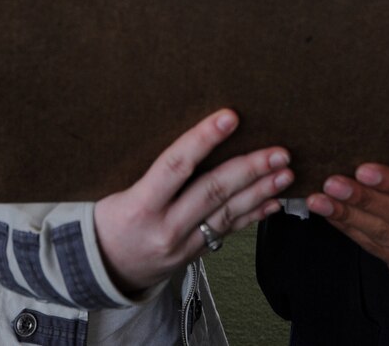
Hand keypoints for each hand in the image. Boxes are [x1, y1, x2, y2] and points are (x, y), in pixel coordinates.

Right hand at [92, 109, 291, 294]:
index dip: (204, 139)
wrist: (104, 270)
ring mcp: (182, 245)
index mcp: (140, 205)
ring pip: (227, 213)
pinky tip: (274, 201)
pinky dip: (254, 214)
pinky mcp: (195, 254)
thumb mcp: (118, 190)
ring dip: (260, 190)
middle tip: (278, 152)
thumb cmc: (109, 220)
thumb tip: (194, 132)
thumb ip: (153, 169)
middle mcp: (165, 228)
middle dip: (249, 169)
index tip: (230, 117)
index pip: (175, 165)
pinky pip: (229, 231)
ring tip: (284, 172)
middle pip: (212, 192)